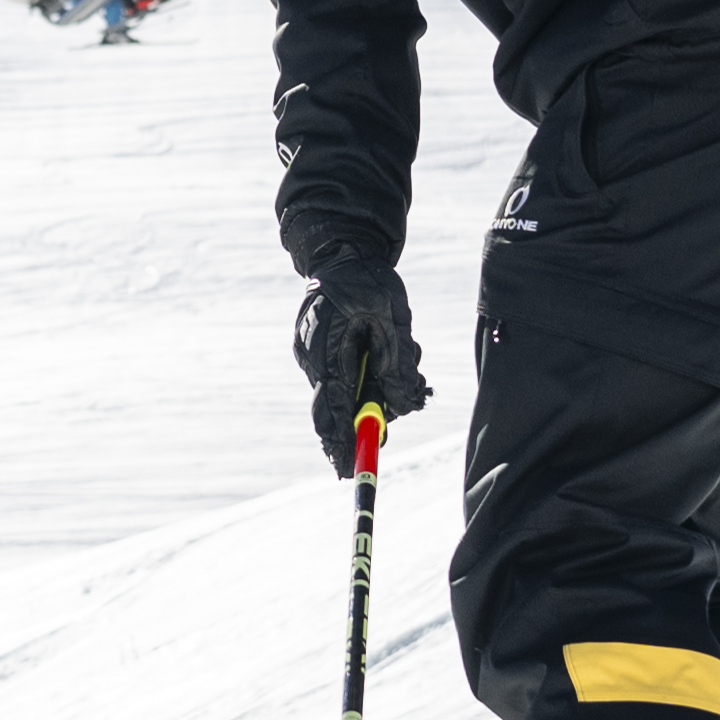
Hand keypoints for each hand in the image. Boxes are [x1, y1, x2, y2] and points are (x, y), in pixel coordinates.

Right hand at [292, 266, 422, 476]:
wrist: (343, 248)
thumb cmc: (369, 279)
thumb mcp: (393, 318)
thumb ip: (397, 364)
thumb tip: (405, 405)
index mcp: (324, 351)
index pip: (330, 409)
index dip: (341, 442)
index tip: (349, 472)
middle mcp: (312, 357)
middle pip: (337, 407)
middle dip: (370, 414)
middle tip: (402, 404)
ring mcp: (313, 353)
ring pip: (346, 389)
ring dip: (377, 387)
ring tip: (407, 358)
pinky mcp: (321, 348)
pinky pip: (345, 372)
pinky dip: (369, 372)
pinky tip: (390, 349)